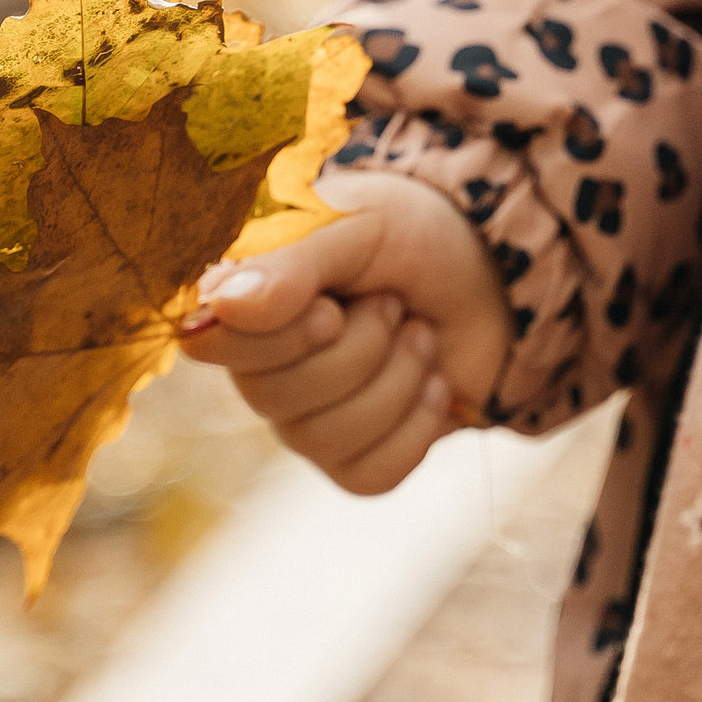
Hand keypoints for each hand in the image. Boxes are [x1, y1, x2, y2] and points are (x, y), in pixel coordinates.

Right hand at [179, 171, 510, 494]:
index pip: (213, 343)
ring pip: (324, 439)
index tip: (333, 307)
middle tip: (393, 304)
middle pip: (273, 398)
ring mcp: (302, 422)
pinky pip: (369, 475)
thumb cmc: (410, 239)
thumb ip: (290, 263)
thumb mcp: (356, 226)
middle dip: (359, 347)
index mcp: (242, 302)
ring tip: (419, 335)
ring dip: (396, 379)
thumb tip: (224, 304)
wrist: (487, 280)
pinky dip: (418, 427)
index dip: (282, 334)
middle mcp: (259, 369)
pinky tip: (433, 386)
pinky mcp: (352, 461)